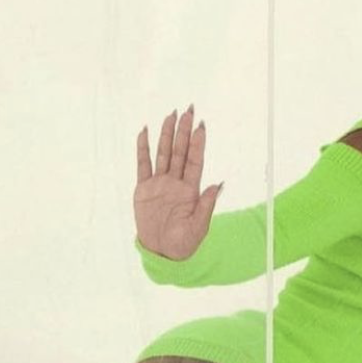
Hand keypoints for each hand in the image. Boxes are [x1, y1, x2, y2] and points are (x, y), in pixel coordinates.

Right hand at [134, 106, 222, 260]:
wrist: (162, 252)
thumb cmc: (183, 243)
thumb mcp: (199, 227)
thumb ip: (207, 205)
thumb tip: (218, 184)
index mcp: (191, 190)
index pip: (194, 161)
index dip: (197, 143)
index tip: (201, 126)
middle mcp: (176, 183)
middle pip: (179, 151)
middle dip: (183, 131)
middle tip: (188, 110)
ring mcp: (160, 184)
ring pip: (163, 154)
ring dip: (166, 134)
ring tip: (170, 115)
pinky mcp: (144, 189)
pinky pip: (143, 165)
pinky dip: (143, 149)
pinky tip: (144, 132)